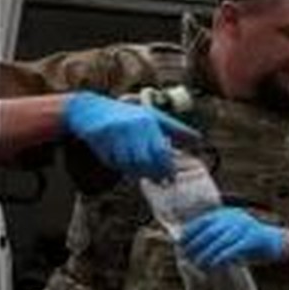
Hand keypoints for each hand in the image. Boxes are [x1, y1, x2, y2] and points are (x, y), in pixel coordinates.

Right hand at [63, 92, 197, 180]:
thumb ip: (175, 129)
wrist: (90, 108)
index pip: (161, 150)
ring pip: (127, 162)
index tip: (171, 177)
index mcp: (148, 120)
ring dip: (136, 172)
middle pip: (144, 159)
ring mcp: (114, 131)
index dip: (167, 166)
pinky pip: (111, 160)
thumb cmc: (128, 116)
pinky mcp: (99, 137)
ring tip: (143, 175)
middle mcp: (132, 125)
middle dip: (152, 173)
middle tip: (159, 181)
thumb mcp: (152, 117)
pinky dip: (118, 166)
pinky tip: (123, 165)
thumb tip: (199, 139)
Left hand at [180, 208, 288, 268]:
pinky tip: (214, 265)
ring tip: (198, 265)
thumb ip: (215, 239)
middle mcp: (235, 217)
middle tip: (186, 257)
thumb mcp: (231, 235)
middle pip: (209, 231)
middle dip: (195, 245)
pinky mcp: (253, 238)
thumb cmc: (249, 242)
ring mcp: (245, 227)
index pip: (202, 221)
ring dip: (206, 254)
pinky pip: (233, 248)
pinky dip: (221, 257)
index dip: (189, 232)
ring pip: (220, 241)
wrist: (278, 242)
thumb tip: (192, 248)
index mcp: (227, 214)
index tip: (179, 243)